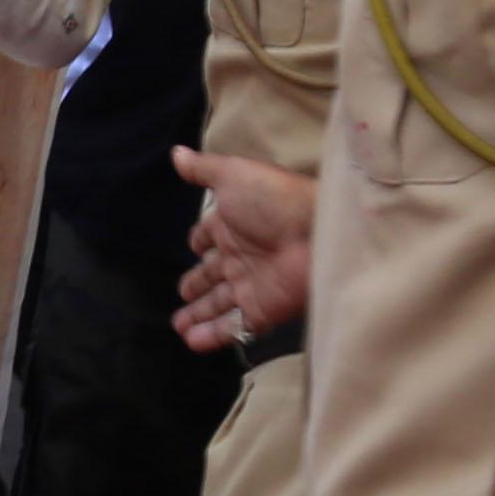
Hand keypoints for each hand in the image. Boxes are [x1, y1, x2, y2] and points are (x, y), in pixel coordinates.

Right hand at [175, 146, 314, 350]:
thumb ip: (203, 169)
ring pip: (218, 304)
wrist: (318, 233)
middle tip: (182, 295)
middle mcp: (241, 257)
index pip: (208, 238)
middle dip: (196, 285)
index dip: (199, 243)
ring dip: (198, 315)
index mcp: (233, 225)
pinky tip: (192, 340)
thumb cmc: (275, 200)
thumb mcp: (234, 175)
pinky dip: (212, 335)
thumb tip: (176, 154)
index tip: (192, 248)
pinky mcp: (261, 310)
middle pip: (212, 275)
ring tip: (178, 326)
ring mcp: (251, 285)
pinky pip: (233, 326)